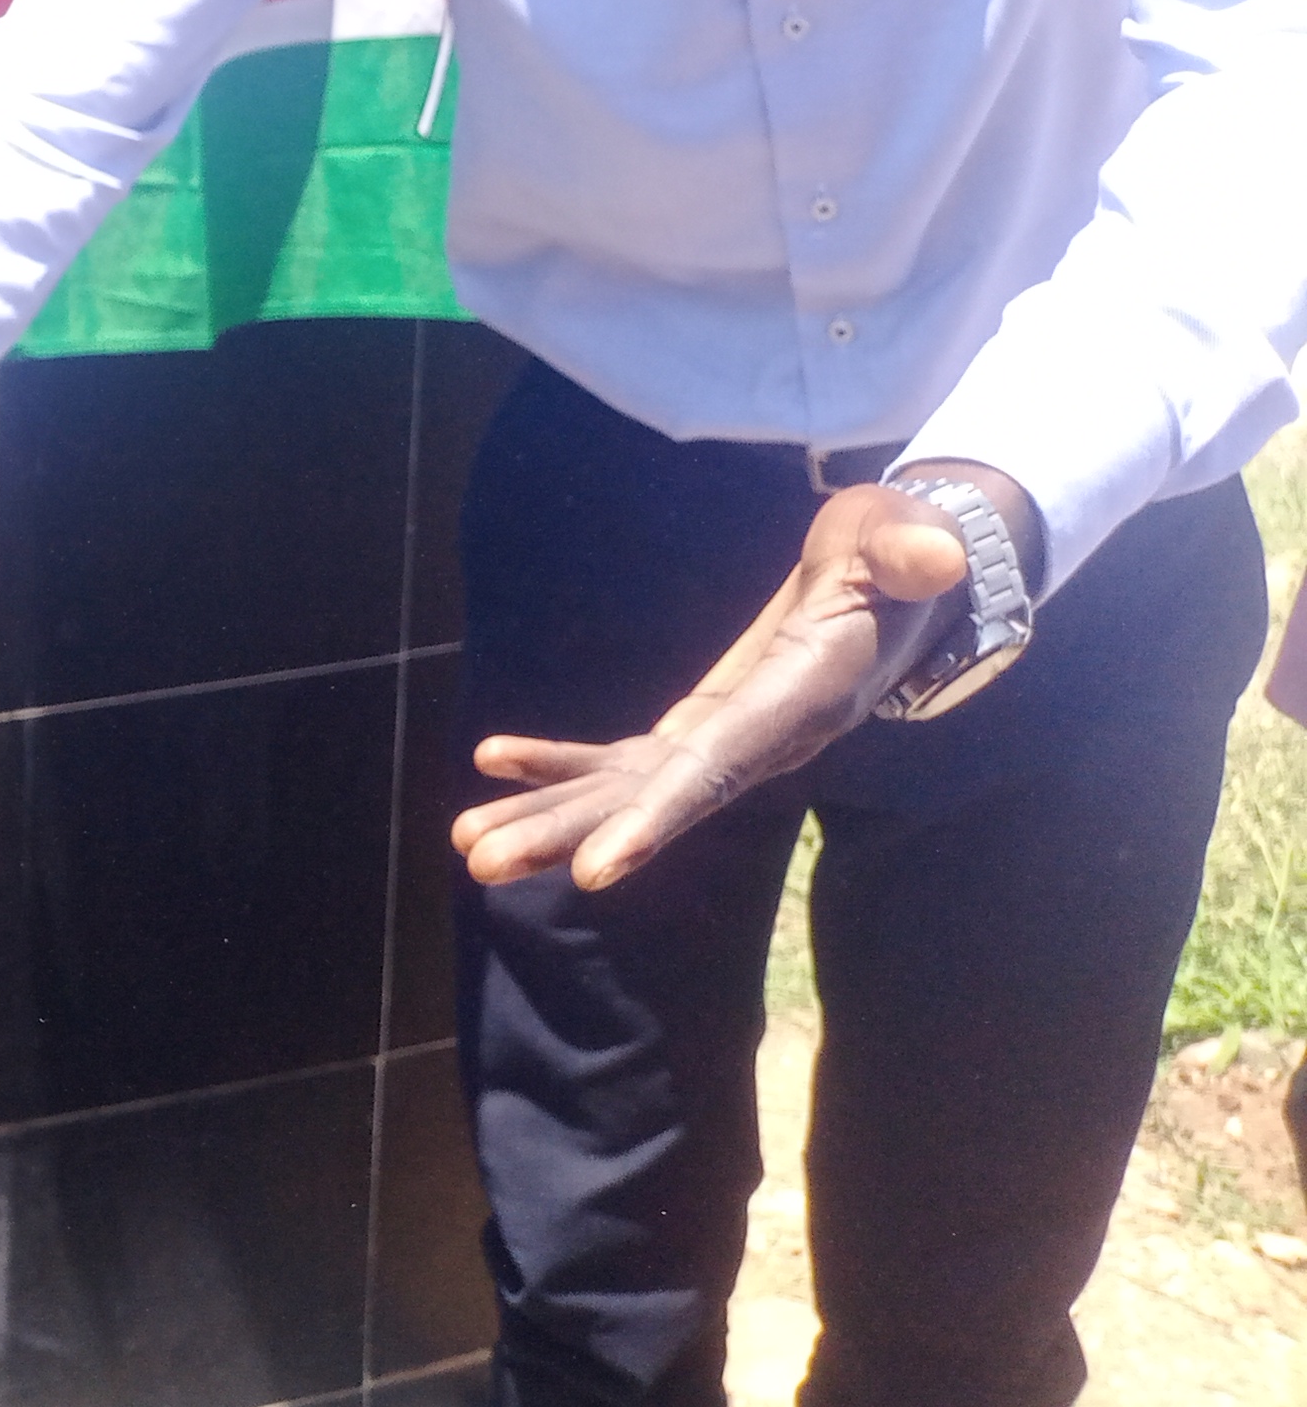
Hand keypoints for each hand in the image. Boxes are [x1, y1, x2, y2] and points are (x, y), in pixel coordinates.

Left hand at [452, 470, 1029, 891]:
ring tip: (470, 845)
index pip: (720, 769)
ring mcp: (727, 742)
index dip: (656, 818)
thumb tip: (936, 558)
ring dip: (549, 815)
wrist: (895, 583)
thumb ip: (911, 549)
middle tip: (481, 863)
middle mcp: (759, 741)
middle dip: (570, 832)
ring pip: (629, 793)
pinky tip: (495, 761)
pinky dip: (560, 763)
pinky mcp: (703, 727)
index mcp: (798, 701)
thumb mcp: (902, 536)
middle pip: (655, 800)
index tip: (592, 869)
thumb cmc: (895, 551)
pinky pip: (625, 759)